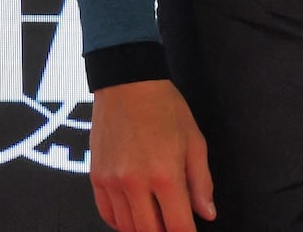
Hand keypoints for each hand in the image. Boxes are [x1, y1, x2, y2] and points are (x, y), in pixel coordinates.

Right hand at [90, 80, 215, 230]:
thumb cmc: (167, 110)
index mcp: (165, 174)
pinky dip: (122, 222)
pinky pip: (107, 215)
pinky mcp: (95, 179)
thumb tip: (207, 214)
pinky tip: (135, 216)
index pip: (177, 225)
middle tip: (174, 228)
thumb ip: (201, 182)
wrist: (127, 86)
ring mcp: (112, 183)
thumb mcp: (195, 141)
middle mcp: (135, 183)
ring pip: (126, 227)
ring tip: (157, 223)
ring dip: (143, 230)